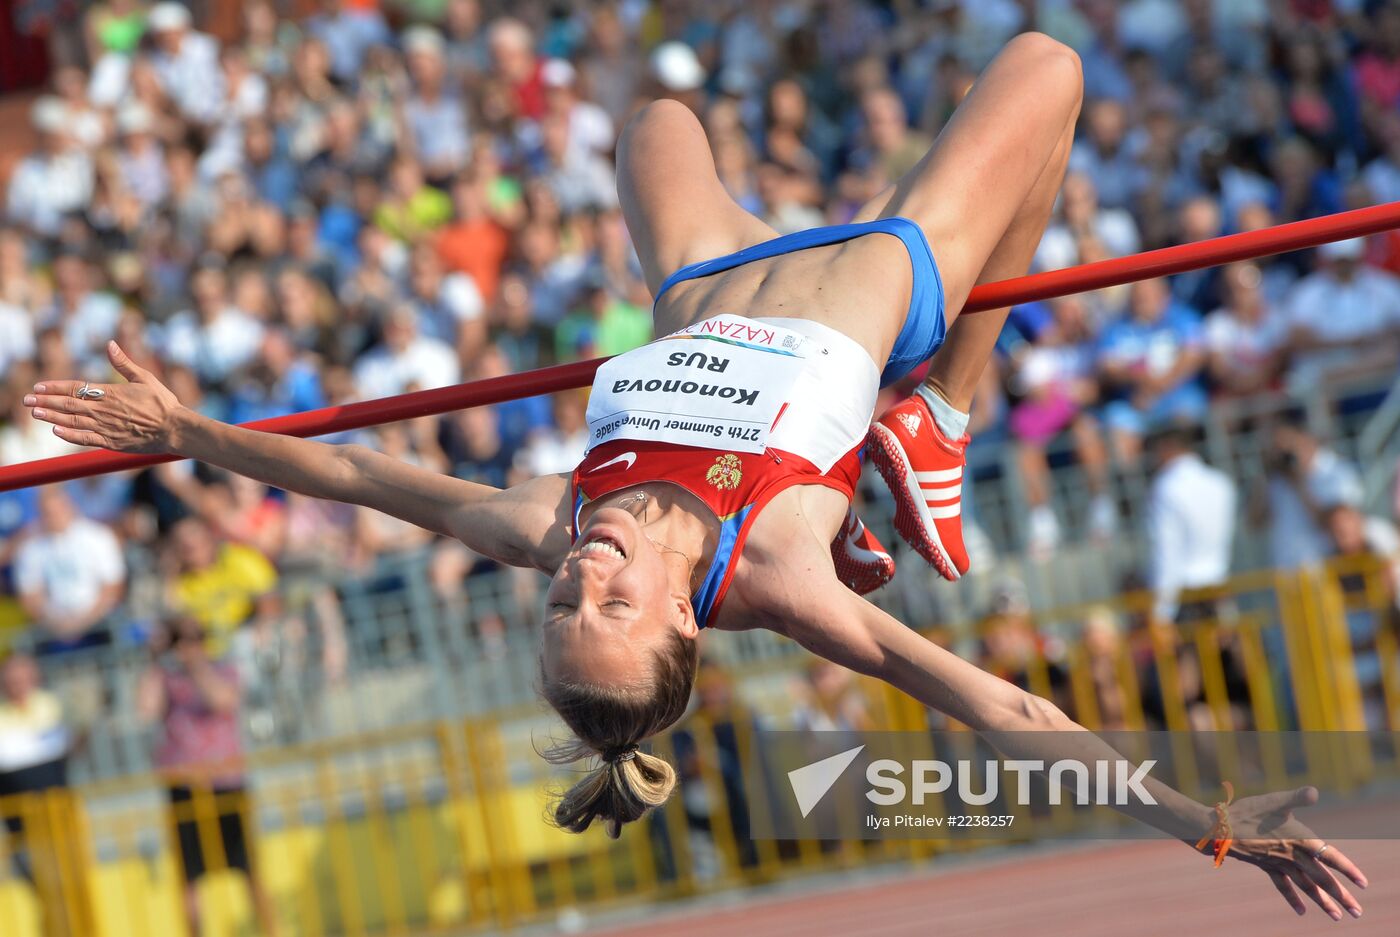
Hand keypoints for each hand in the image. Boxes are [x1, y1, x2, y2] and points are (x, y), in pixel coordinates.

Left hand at [24, 342, 185, 453]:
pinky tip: (56, 430)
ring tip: (34, 413)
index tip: (39, 386)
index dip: (55, 386)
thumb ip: (124, 363)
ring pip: (72, 421)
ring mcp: (106, 427)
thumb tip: (111, 344)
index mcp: (111, 393)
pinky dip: (69, 434)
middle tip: (26, 399)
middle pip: (68, 404)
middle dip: (45, 401)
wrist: (175, 429)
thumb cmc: (163, 403)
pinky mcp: (111, 442)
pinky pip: (85, 438)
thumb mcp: (145, 378)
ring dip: (51, 416)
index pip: (76, 387)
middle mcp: (104, 410)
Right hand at [1210, 786, 1367, 919]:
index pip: (1330, 857)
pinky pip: (1282, 885)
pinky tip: (1302, 911)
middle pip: (1321, 879)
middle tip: (1357, 912)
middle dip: (1340, 895)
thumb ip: (1296, 798)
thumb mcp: (1273, 802)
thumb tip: (1314, 792)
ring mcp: (1280, 864)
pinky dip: (1293, 898)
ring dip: (1322, 902)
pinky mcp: (1266, 867)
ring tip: (1337, 917)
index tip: (1363, 883)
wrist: (1219, 830)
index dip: (1347, 869)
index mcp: (1300, 840)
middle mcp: (1293, 856)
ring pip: (1305, 886)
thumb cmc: (1247, 813)